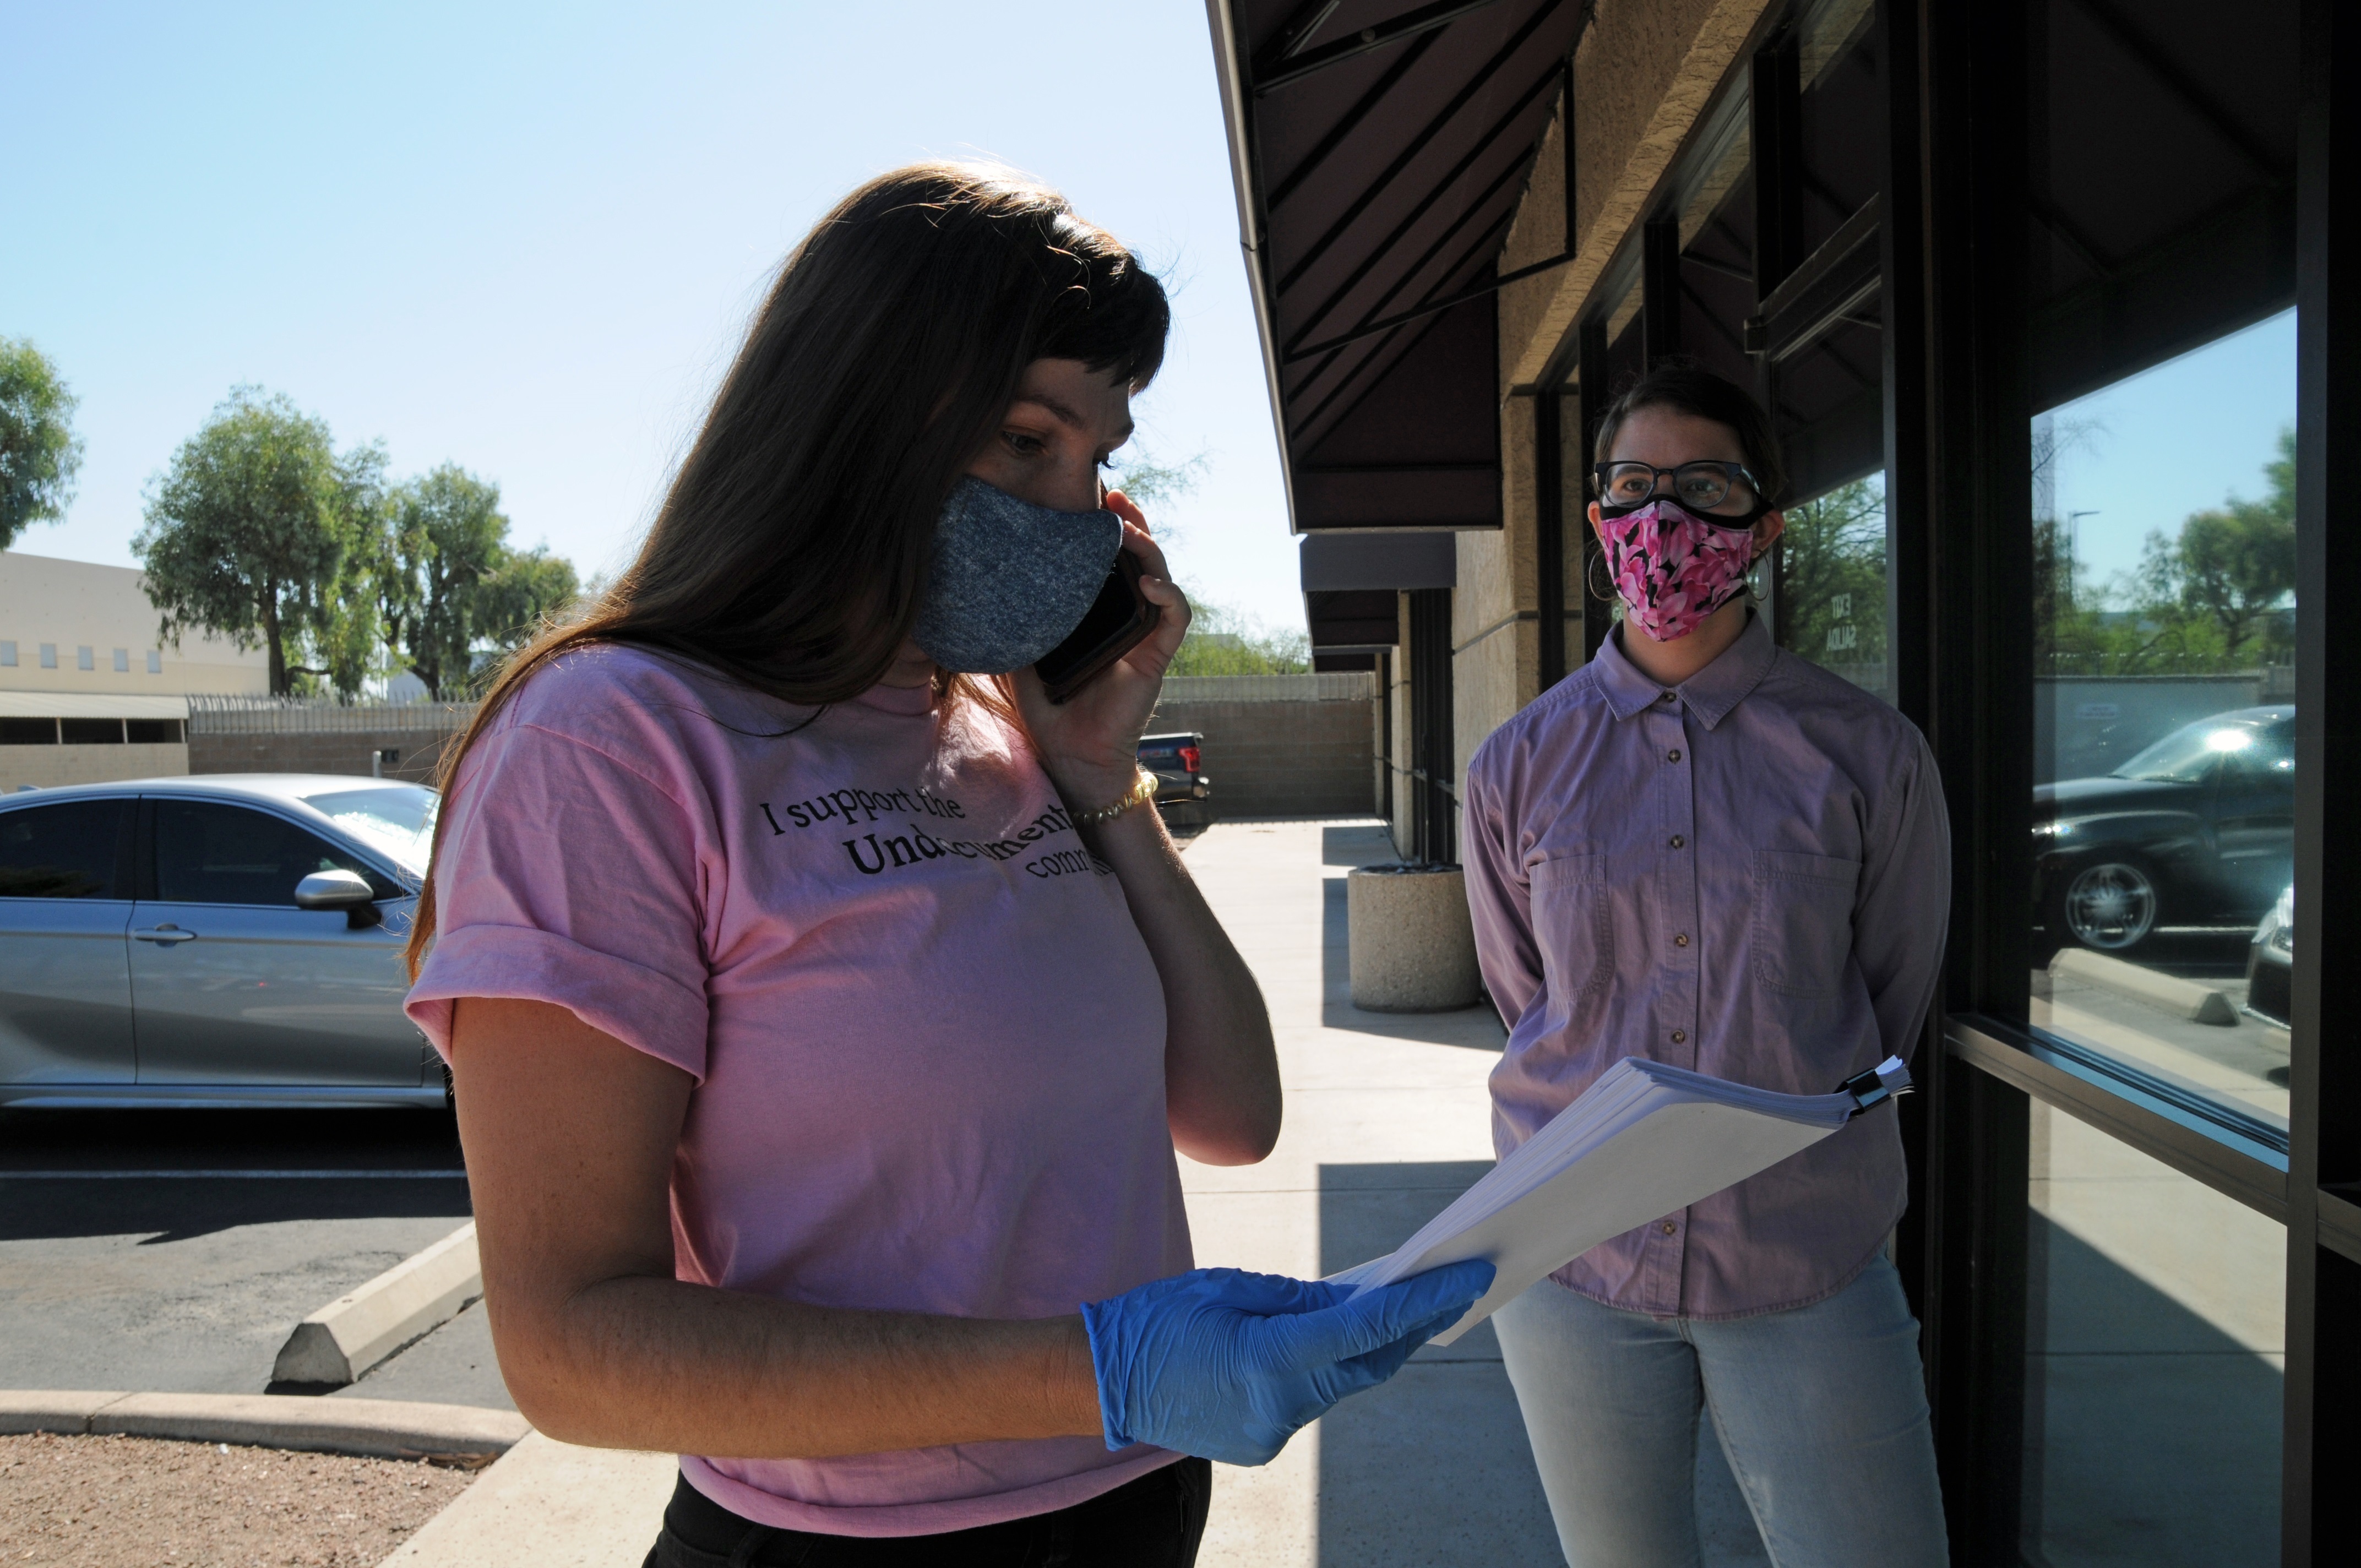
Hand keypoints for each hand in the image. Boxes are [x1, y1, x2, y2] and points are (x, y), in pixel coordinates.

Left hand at [1014, 490, 1190, 804]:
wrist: (1071, 754)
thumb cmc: (1051, 706)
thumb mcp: (1023, 651)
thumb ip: (1018, 619)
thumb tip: (982, 586)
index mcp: (1100, 614)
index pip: (1111, 561)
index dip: (1109, 528)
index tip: (1093, 500)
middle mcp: (1127, 619)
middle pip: (1141, 560)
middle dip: (1133, 523)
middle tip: (1114, 497)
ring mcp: (1145, 637)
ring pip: (1162, 580)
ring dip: (1150, 551)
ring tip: (1129, 531)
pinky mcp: (1156, 659)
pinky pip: (1175, 620)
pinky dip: (1168, 597)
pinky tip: (1148, 582)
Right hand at [1081, 1260, 1495, 1466]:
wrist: (1102, 1381)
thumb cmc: (1158, 1320)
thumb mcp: (1229, 1286)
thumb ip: (1298, 1298)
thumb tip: (1357, 1299)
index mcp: (1270, 1360)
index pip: (1370, 1328)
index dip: (1426, 1302)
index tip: (1470, 1278)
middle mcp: (1280, 1407)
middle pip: (1369, 1365)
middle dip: (1411, 1327)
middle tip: (1450, 1288)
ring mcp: (1272, 1433)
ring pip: (1342, 1385)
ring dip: (1368, 1348)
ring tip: (1394, 1307)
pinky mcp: (1262, 1444)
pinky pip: (1311, 1400)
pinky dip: (1327, 1368)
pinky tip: (1331, 1340)